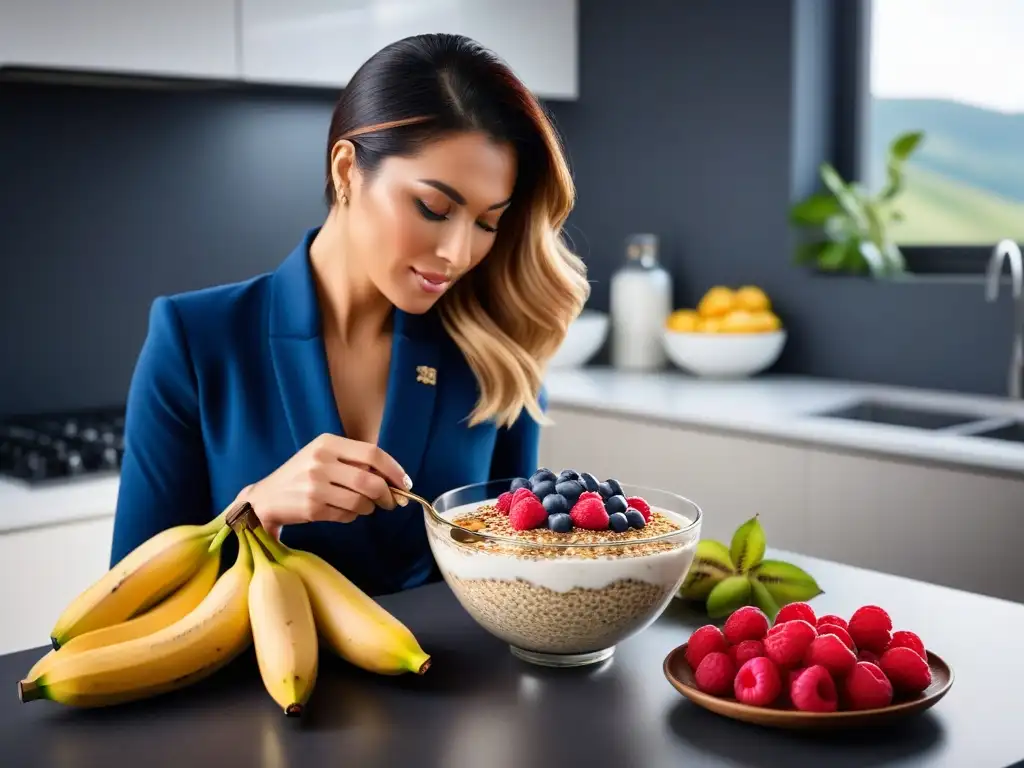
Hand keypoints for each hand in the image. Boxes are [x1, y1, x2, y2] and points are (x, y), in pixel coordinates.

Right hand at [236, 433, 412, 537]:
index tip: (405, 483)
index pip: (372, 454)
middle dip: (387, 495)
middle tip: (392, 502)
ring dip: (368, 508)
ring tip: (362, 507)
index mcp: (327, 442)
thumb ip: (355, 463)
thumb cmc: (302, 476)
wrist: (265, 498)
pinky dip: (351, 516)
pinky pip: (346, 515)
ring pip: (361, 501)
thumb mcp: (324, 458)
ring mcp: (315, 485)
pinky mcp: (312, 507)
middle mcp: (321, 461)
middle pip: (370, 480)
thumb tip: (395, 481)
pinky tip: (342, 511)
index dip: (394, 470)